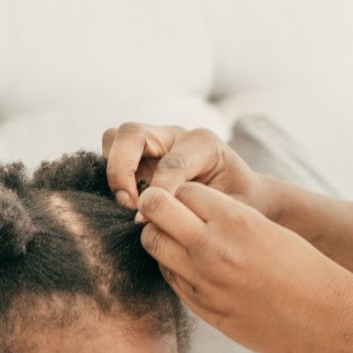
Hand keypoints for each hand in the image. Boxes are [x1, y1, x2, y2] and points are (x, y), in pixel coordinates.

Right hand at [101, 123, 270, 215]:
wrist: (243, 195)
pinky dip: (110, 177)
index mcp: (204, 144)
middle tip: (129, 205)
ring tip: (126, 203)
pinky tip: (125, 204)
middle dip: (122, 170)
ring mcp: (154, 144)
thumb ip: (210, 209)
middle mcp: (174, 136)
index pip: (172, 162)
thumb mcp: (238, 207)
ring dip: (113, 170)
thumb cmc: (242, 202)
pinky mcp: (139, 158)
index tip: (151, 219)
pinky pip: (111, 155)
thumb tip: (171, 217)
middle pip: (131, 133)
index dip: (160, 192)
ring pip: (115, 138)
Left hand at [134, 182, 352, 352]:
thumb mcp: (266, 229)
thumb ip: (226, 219)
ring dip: (161, 239)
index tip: (188, 202)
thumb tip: (186, 211)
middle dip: (156, 209)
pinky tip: (193, 270)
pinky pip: (170, 278)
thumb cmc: (304, 270)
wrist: (327, 319)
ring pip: (153, 245)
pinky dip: (173, 269)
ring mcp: (203, 281)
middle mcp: (213, 248)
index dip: (182, 193)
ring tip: (181, 243)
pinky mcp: (203, 308)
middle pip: (154, 210)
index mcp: (236, 220)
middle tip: (166, 215)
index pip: (181, 189)